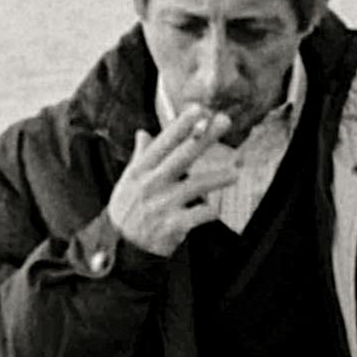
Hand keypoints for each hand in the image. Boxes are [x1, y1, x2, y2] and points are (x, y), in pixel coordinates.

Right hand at [106, 102, 244, 258]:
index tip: (199, 109)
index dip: (181, 125)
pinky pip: (199, 214)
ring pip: (196, 185)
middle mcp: (151, 184)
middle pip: (182, 156)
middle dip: (204, 138)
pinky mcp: (173, 226)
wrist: (121, 248)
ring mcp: (163, 205)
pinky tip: (215, 209)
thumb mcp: (128, 181)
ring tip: (234, 173)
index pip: (163, 143)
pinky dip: (210, 210)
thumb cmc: (127, 209)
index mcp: (140, 170)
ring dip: (217, 177)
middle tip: (224, 122)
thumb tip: (143, 133)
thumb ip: (140, 156)